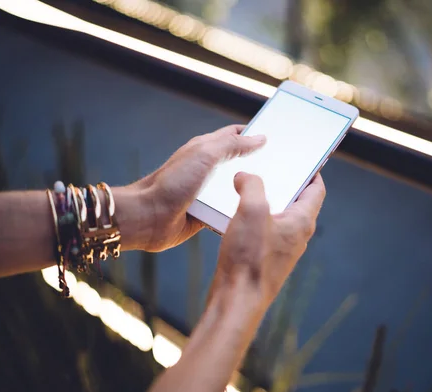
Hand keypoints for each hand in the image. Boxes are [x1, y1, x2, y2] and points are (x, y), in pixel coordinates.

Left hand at [125, 125, 265, 251]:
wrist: (149, 217)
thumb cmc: (171, 183)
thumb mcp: (205, 155)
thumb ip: (232, 145)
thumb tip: (259, 138)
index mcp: (205, 149)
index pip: (234, 136)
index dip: (253, 134)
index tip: (275, 137)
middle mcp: (206, 169)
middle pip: (238, 163)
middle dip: (258, 164)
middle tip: (282, 168)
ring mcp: (206, 192)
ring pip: (235, 189)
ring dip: (249, 191)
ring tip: (273, 193)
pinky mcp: (205, 213)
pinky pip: (228, 210)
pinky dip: (238, 211)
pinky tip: (253, 213)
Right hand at [211, 171, 325, 308]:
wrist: (236, 299)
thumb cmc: (249, 258)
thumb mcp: (251, 210)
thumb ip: (252, 185)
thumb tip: (246, 177)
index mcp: (301, 221)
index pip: (316, 190)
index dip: (313, 172)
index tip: (305, 159)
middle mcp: (296, 236)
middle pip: (296, 202)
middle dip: (284, 184)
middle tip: (270, 168)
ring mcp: (281, 250)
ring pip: (277, 217)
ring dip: (265, 202)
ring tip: (247, 188)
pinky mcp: (265, 259)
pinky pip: (263, 232)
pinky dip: (254, 220)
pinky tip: (235, 216)